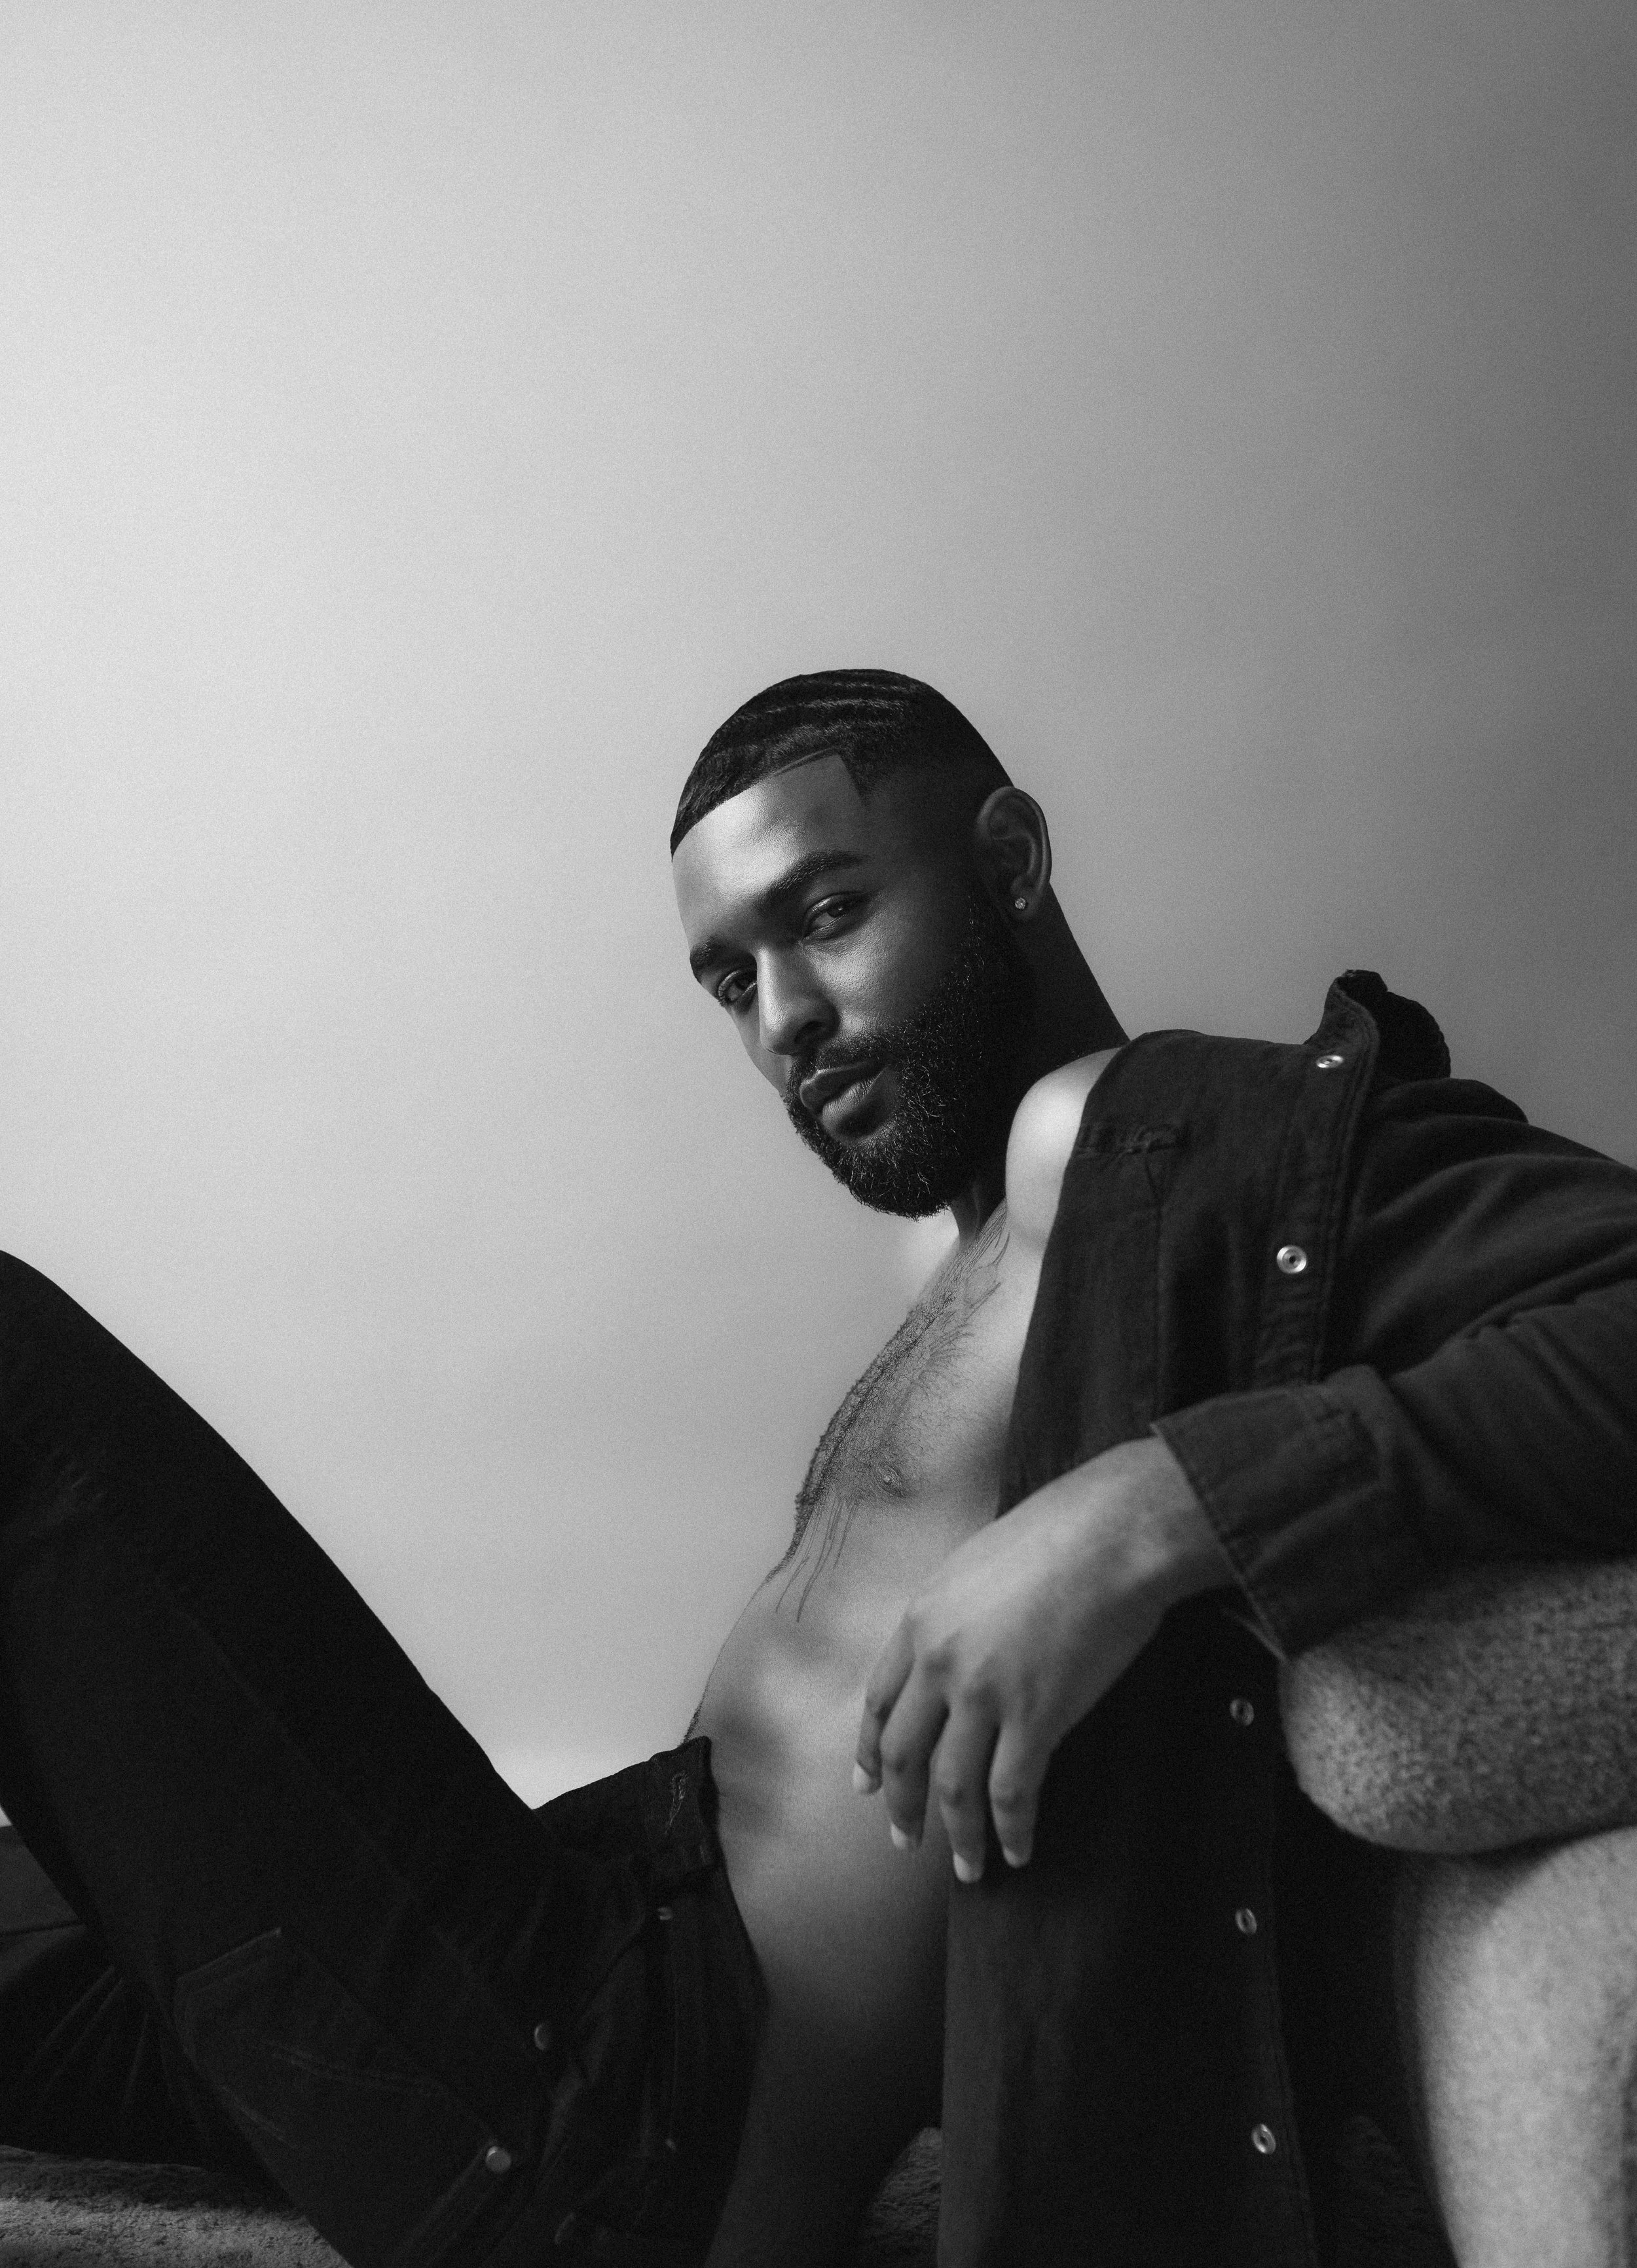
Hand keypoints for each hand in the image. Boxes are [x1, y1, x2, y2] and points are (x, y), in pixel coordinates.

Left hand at [853, 1436, 1225, 1878]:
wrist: (1112, 1534)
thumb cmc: (1056, 1533)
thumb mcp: (975, 1564)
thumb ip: (953, 1614)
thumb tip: (957, 1649)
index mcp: (921, 1621)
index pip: (879, 1701)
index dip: (869, 1749)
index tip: (866, 1782)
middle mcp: (940, 1663)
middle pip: (905, 1752)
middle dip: (901, 1804)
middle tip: (903, 1839)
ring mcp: (986, 1694)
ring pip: (954, 1785)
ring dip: (957, 1835)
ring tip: (966, 1868)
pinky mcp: (1038, 1717)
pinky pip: (1013, 1792)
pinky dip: (1011, 1830)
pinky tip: (1018, 1851)